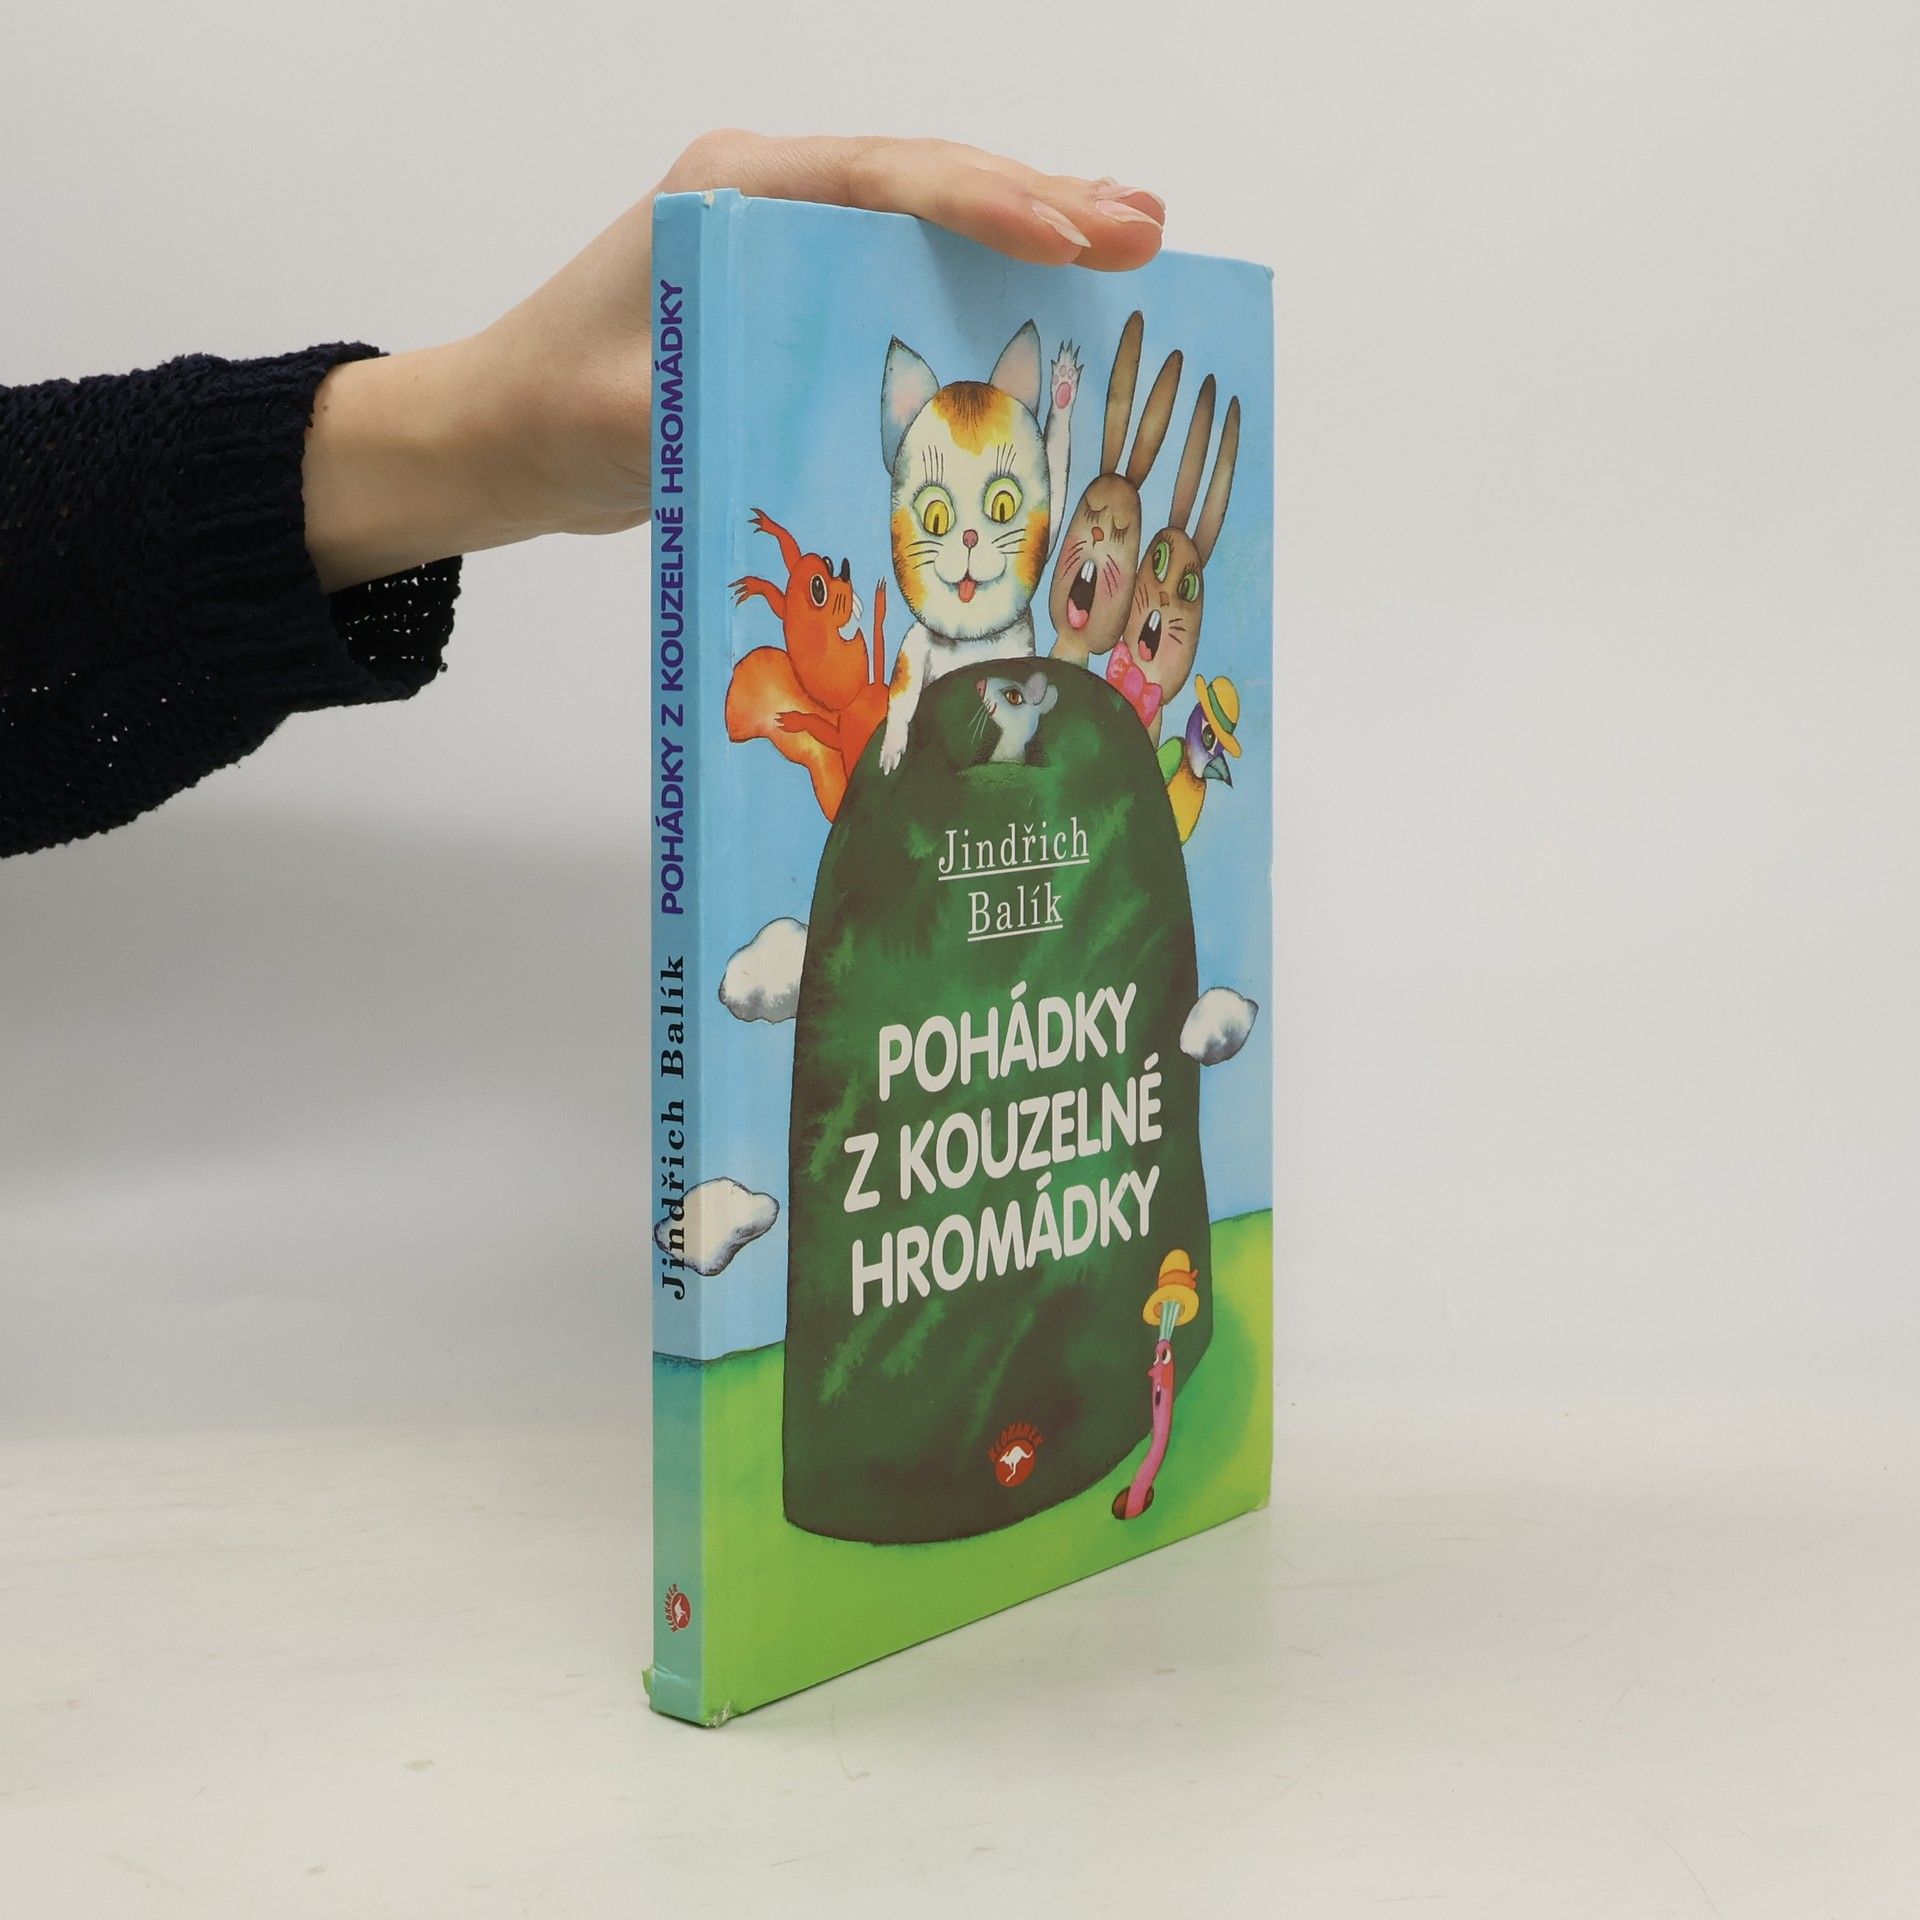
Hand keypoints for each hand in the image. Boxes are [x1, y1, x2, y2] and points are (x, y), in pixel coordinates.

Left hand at [303, 132, 1166, 591]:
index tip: (1064, 232)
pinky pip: (910, 267)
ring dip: (1033, 223)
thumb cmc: (554, 412)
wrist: (501, 433)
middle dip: (1041, 200)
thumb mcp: (632, 415)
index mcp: (730, 193)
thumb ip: (716, 401)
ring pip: (930, 216)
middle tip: (1148, 229)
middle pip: (925, 181)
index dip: (978, 201)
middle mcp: (768, 196)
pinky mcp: (800, 292)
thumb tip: (821, 424)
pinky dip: (987, 272)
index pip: (876, 179)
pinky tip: (1054, 284)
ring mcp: (788, 239)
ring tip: (1137, 233)